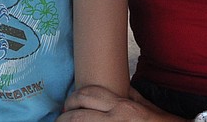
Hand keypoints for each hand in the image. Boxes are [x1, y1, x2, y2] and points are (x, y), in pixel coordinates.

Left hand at [59, 85, 178, 120]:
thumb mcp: (145, 106)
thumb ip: (129, 96)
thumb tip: (116, 88)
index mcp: (123, 106)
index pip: (89, 94)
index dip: (74, 98)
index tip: (68, 104)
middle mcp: (116, 118)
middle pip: (79, 114)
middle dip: (65, 116)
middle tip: (61, 118)